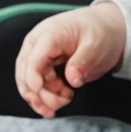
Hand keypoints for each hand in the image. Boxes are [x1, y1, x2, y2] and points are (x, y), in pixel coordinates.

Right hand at [13, 3, 126, 117]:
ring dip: (41, 98)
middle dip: (38, 95)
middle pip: (25, 73)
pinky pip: (36, 83)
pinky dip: (44, 95)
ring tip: (64, 101)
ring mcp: (39, 54)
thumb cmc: (100, 32)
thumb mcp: (97, 44)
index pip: (33, 60)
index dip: (34, 81)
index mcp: (49, 34)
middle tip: (60, 104)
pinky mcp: (43, 64)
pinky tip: (60, 100)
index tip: (46, 96)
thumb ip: (83, 62)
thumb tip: (72, 80)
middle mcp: (38, 43)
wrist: (105, 26)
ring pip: (28, 82)